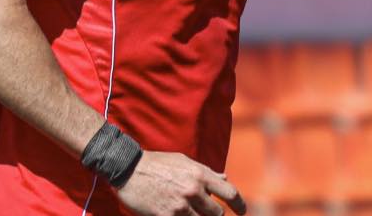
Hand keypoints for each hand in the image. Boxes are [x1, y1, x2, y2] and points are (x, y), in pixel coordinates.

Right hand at [116, 150, 246, 215]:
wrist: (129, 168)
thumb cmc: (158, 163)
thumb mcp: (184, 161)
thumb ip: (206, 172)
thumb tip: (225, 178)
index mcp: (200, 174)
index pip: (230, 192)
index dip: (239, 205)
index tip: (242, 211)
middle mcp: (193, 190)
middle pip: (217, 213)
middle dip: (214, 215)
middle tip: (207, 213)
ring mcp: (180, 205)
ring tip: (189, 211)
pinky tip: (177, 214)